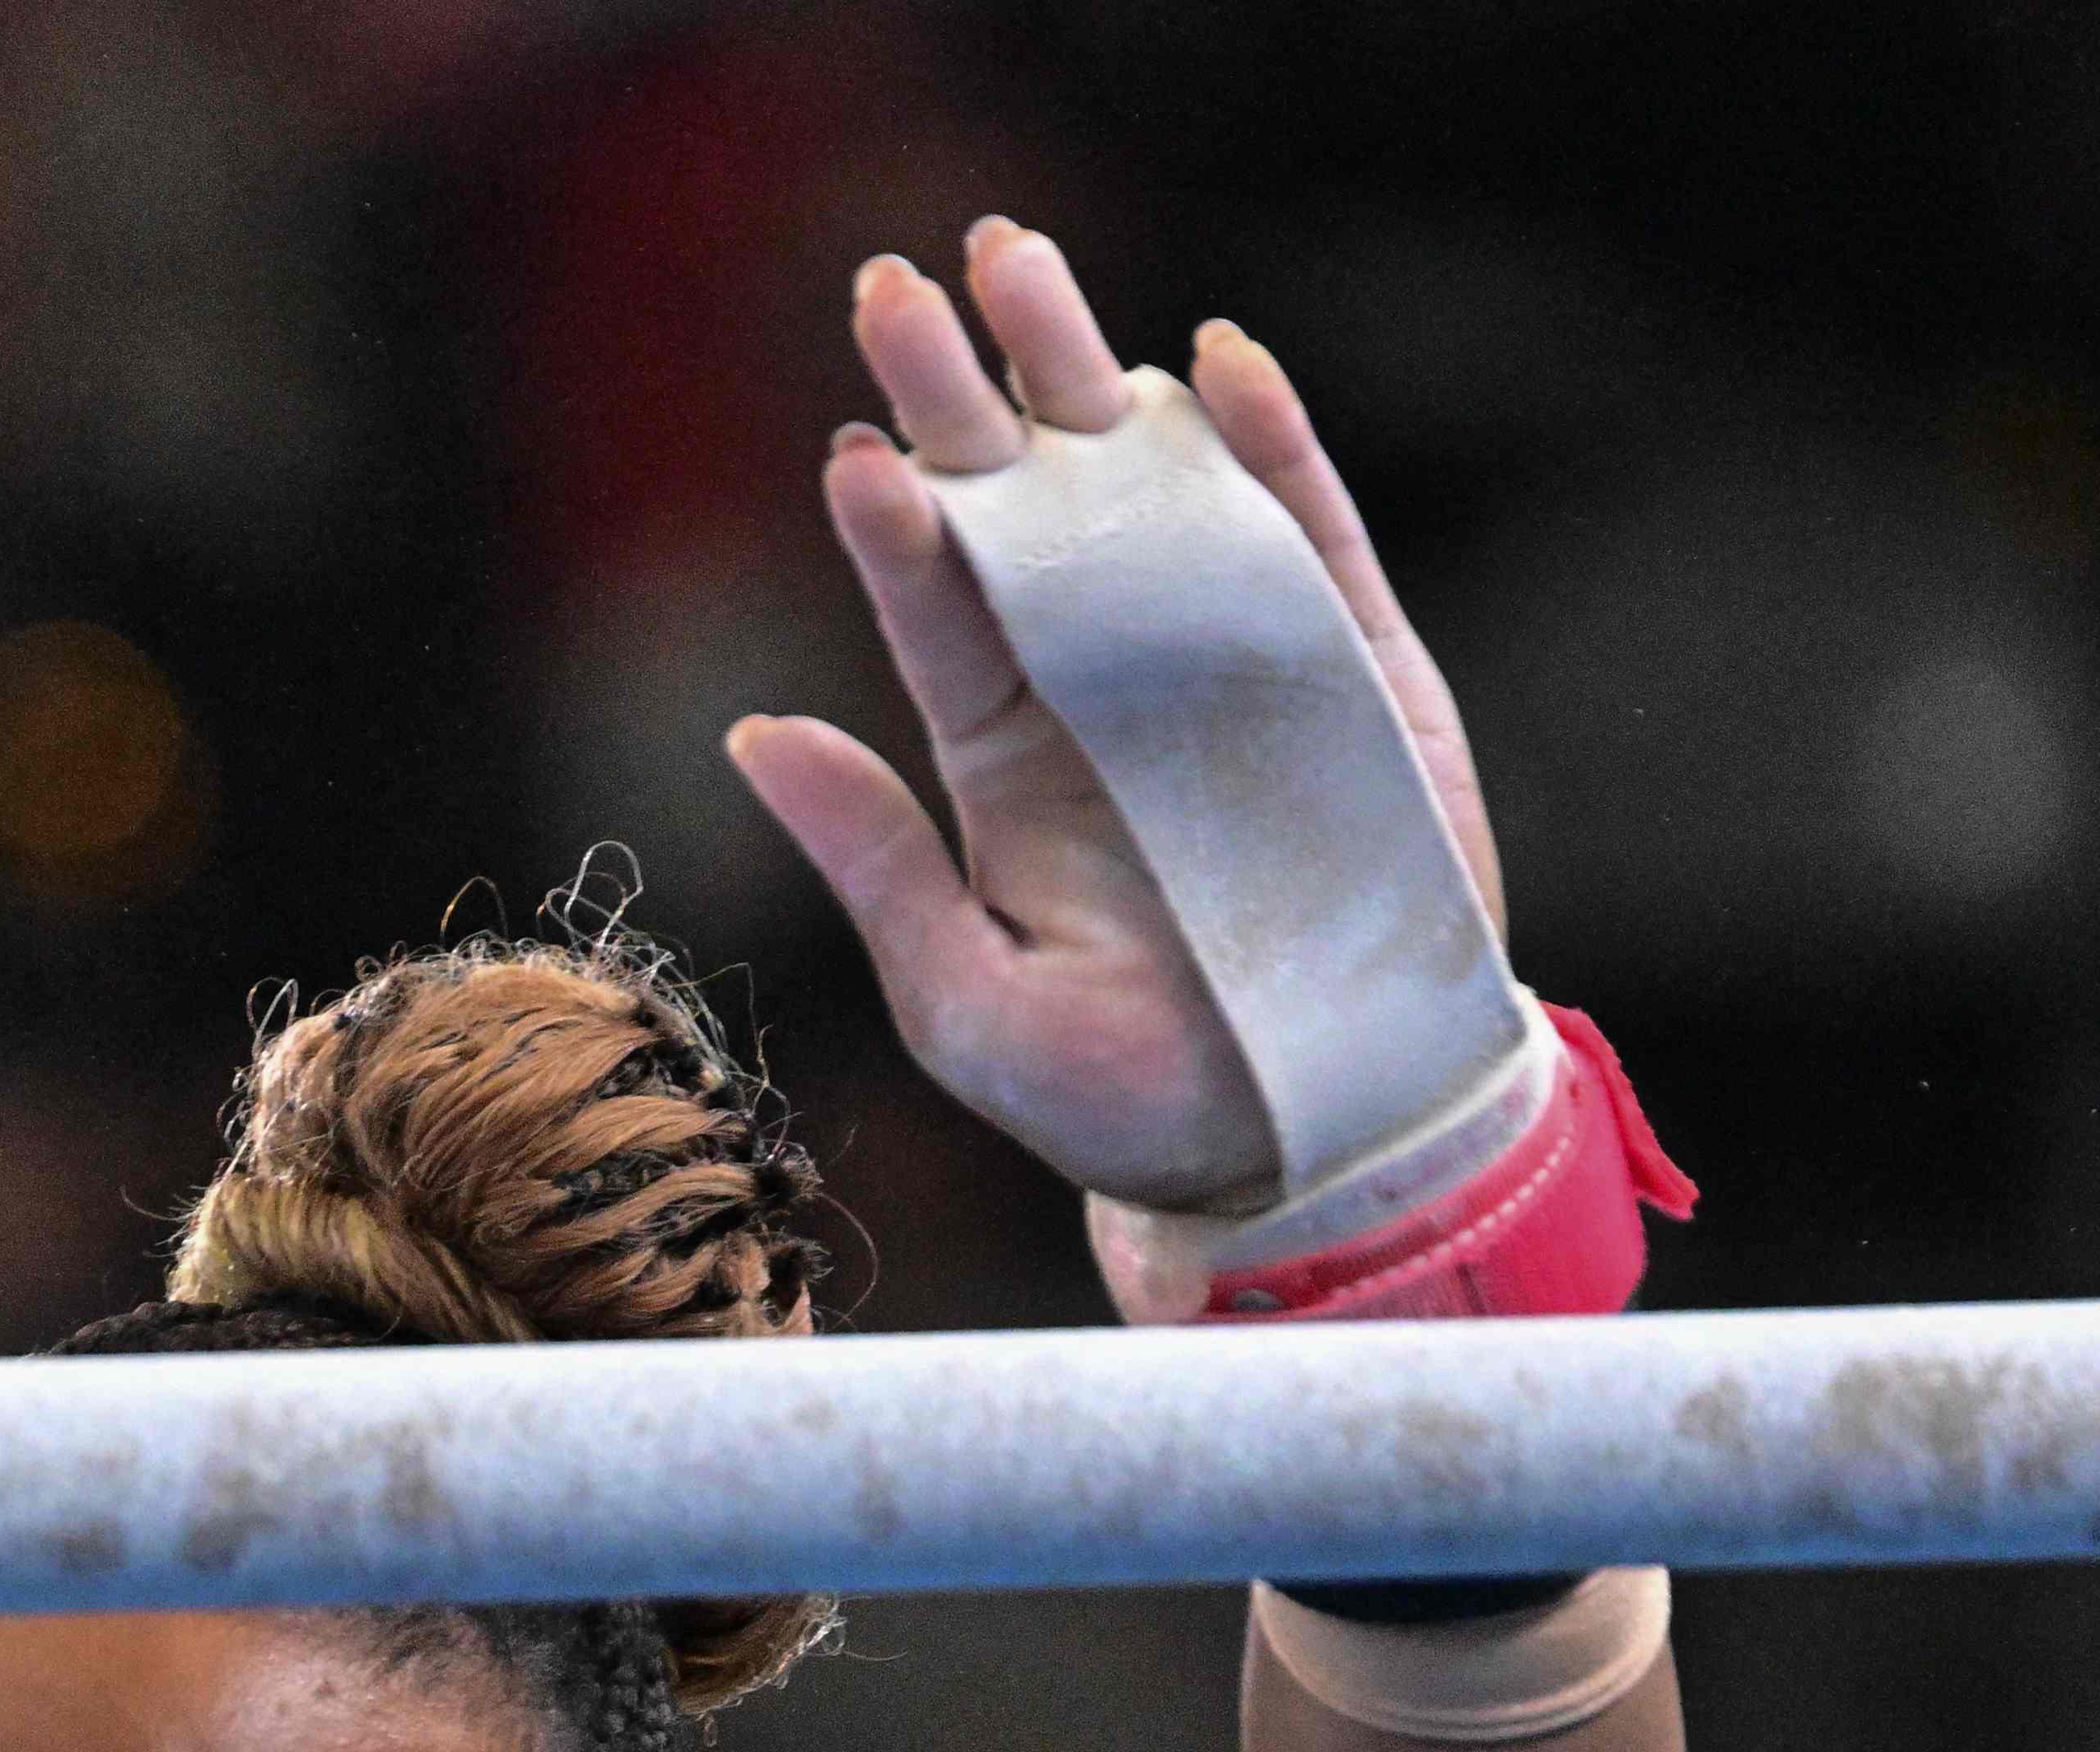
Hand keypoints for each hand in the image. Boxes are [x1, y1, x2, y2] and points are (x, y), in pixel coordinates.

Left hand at [727, 224, 1502, 1213]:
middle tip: (896, 281)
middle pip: (1020, 507)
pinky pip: (1303, 535)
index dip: (896, 526)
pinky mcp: (1350, 672)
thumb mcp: (967, 1012)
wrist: (1311, 1142)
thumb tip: (749, 735)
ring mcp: (1228, 662)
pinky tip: (1210, 359)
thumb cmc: (1122, 1103)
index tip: (855, 448)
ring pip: (1147, 484)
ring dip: (1083, 374)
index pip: (935, 611)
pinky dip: (1269, 444)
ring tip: (1015, 262)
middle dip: (963, 392)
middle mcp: (1103, 685)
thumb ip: (875, 869)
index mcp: (1005, 758)